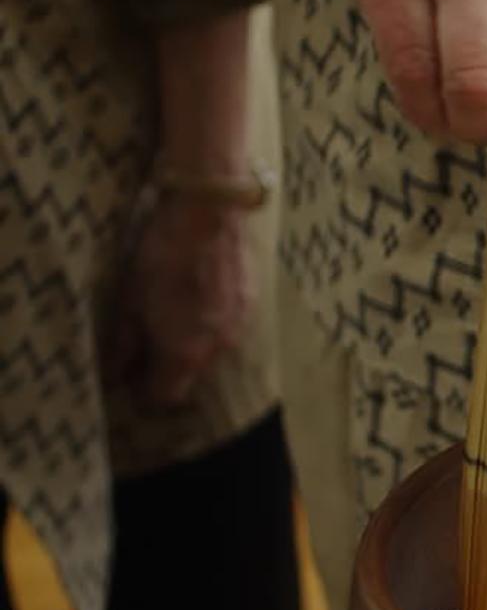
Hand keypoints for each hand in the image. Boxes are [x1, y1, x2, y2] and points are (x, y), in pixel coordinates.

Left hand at [116, 197, 253, 405]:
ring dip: (190, 347)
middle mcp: (217, 350)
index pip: (166, 396)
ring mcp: (239, 329)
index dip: (144, 392)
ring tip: (170, 319)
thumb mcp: (129, 300)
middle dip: (168, 370)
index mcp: (185, 353)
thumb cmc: (162, 255)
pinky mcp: (250, 307)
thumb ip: (124, 344)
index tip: (129, 379)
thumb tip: (114, 374)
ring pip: (210, 354)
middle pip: (190, 378)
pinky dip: (208, 327)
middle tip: (145, 347)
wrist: (210, 213)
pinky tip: (194, 301)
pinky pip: (226, 332)